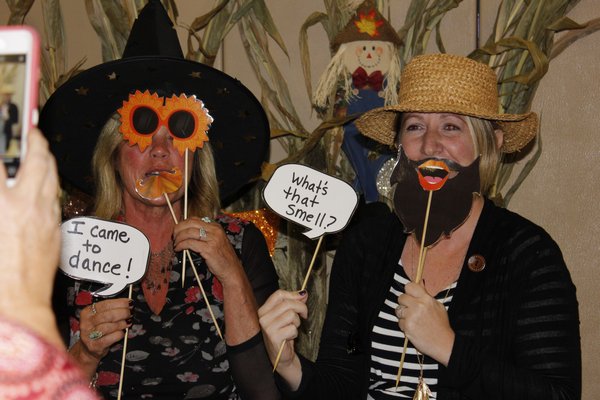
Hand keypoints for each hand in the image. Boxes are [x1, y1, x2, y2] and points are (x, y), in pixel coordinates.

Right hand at [0, 129, 61, 345]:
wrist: (18, 303)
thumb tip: (3, 179)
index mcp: (1, 205)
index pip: (2, 160)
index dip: (3, 140)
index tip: (4, 128)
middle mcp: (27, 206)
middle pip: (37, 159)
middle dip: (34, 139)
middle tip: (29, 130)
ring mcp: (46, 216)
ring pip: (52, 175)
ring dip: (45, 158)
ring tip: (39, 149)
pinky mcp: (56, 228)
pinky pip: (55, 195)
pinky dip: (49, 181)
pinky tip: (42, 182)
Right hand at [76, 298, 131, 361]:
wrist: (89, 347)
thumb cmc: (97, 329)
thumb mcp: (100, 316)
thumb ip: (111, 309)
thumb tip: (127, 303)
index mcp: (87, 312)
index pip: (105, 304)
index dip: (120, 303)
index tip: (129, 303)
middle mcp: (86, 323)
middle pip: (107, 315)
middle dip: (122, 313)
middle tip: (130, 313)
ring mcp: (89, 335)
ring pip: (108, 327)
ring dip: (121, 324)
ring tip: (128, 322)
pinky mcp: (94, 346)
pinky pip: (109, 338)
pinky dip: (118, 334)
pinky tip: (122, 332)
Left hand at [172, 217, 243, 285]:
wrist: (232, 270)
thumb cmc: (221, 257)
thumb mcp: (215, 241)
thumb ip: (204, 234)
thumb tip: (185, 231)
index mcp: (216, 226)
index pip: (195, 219)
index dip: (183, 224)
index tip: (177, 230)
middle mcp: (215, 230)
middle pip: (191, 223)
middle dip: (178, 229)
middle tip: (174, 236)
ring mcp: (213, 239)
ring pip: (189, 232)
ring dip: (178, 238)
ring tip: (175, 244)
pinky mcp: (209, 249)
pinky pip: (190, 243)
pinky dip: (181, 245)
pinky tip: (178, 249)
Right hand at [258, 290, 307, 375]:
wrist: (281, 356)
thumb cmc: (284, 334)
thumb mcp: (288, 316)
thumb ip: (294, 303)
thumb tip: (303, 293)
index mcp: (264, 310)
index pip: (279, 294)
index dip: (293, 295)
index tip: (302, 299)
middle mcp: (263, 317)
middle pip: (287, 303)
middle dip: (301, 308)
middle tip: (305, 315)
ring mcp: (267, 327)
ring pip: (291, 315)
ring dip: (297, 322)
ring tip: (293, 328)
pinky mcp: (274, 337)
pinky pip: (292, 328)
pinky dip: (295, 332)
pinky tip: (289, 337)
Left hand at [396, 282, 454, 365]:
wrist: (443, 343)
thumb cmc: (441, 325)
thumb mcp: (438, 306)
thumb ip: (426, 294)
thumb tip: (419, 282)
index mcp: (426, 299)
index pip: (409, 286)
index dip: (408, 291)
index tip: (410, 295)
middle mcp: (418, 306)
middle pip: (401, 298)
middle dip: (404, 304)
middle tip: (411, 310)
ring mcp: (411, 316)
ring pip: (398, 310)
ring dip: (403, 315)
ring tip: (414, 320)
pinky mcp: (407, 326)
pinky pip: (399, 322)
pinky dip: (405, 326)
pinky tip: (414, 328)